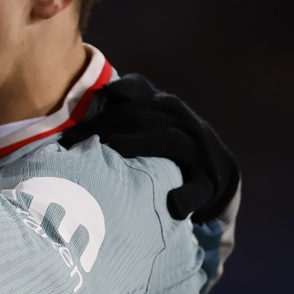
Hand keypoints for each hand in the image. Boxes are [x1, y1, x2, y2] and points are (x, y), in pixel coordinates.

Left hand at [60, 73, 239, 223]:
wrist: (218, 172)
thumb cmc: (168, 145)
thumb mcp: (150, 119)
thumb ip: (125, 105)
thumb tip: (86, 103)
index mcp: (165, 105)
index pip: (136, 90)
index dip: (109, 97)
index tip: (80, 110)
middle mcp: (183, 121)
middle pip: (143, 115)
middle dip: (107, 125)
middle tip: (74, 141)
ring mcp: (199, 150)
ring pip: (172, 139)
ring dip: (140, 144)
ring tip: (112, 151)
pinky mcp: (208, 181)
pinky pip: (199, 187)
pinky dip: (186, 195)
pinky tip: (172, 204)